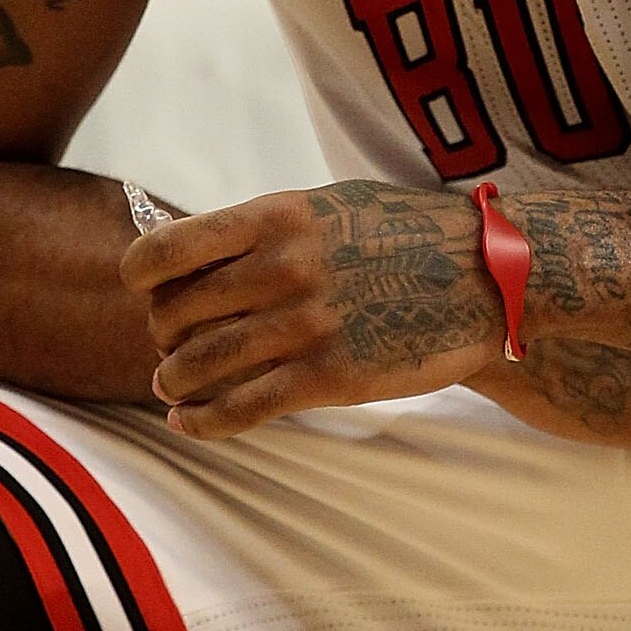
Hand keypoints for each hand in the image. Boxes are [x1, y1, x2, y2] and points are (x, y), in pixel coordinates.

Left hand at [124, 178, 500, 437]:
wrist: (488, 276)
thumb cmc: (406, 235)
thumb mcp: (327, 207)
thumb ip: (264, 231)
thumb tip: (197, 259)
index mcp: (275, 218)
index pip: (164, 251)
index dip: (141, 279)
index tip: (147, 293)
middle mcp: (281, 269)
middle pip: (174, 315)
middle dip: (163, 336)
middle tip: (173, 345)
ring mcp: (304, 326)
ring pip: (198, 366)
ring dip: (175, 381)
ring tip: (175, 386)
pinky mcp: (328, 378)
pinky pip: (241, 409)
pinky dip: (202, 422)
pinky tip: (189, 422)